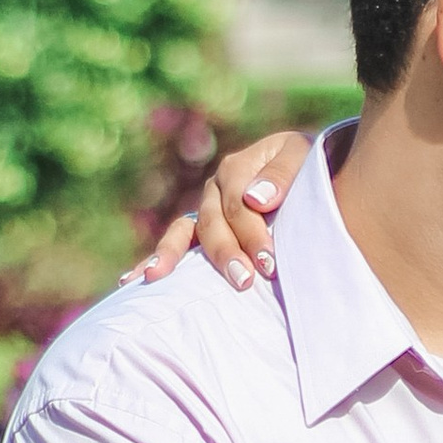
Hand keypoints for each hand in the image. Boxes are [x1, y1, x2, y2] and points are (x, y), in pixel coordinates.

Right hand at [126, 132, 310, 289]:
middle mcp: (215, 190)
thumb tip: (255, 200)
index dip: (252, 232)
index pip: (237, 202)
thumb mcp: (304, 161)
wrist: (312, 179)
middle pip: (212, 221)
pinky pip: (175, 247)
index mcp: (238, 168)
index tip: (270, 262)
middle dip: (226, 252)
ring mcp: (205, 212)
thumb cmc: (311, 173)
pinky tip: (130, 280)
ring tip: (156, 277)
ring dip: (171, 256)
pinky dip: (155, 261)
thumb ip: (283, 175)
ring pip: (183, 233)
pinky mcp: (202, 235)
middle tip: (244, 281)